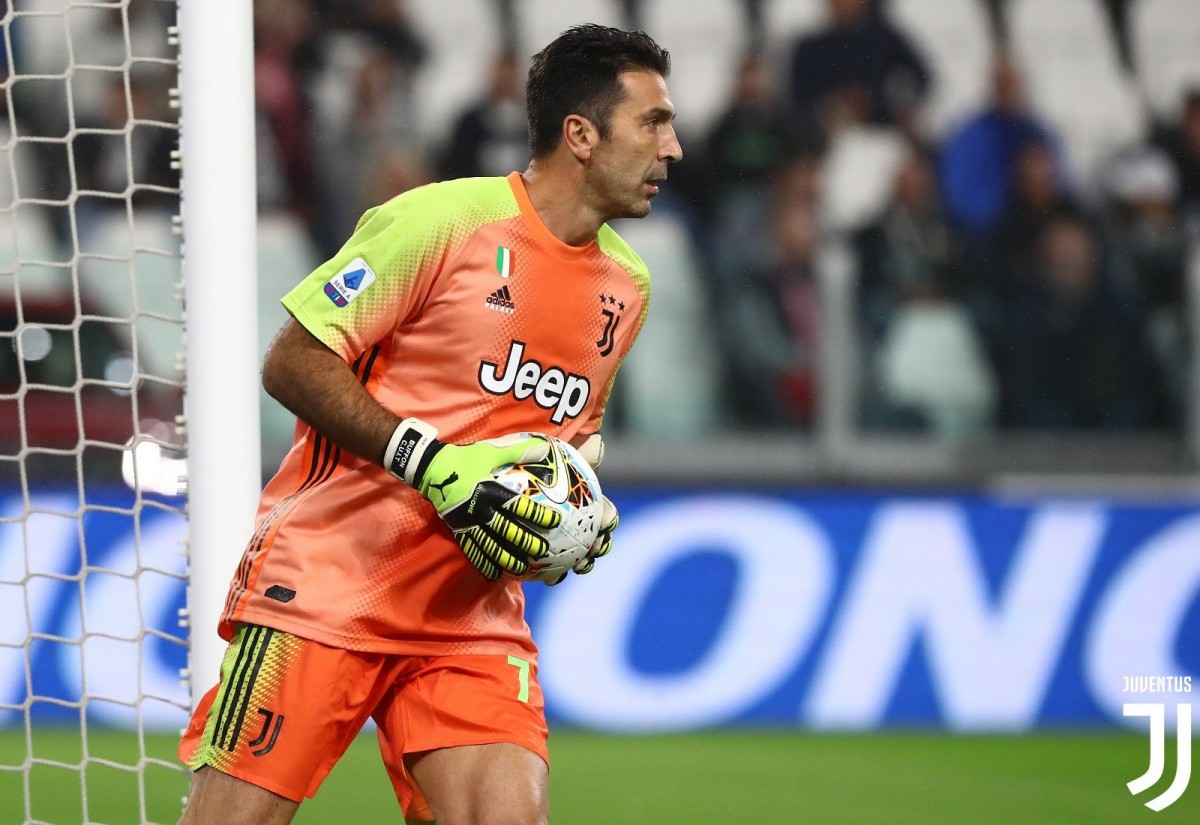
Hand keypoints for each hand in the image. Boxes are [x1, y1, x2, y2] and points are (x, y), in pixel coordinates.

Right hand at [385, 419, 561, 580]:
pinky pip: (472, 550)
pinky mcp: (458, 529)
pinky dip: (483, 562)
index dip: (537, 514)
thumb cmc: (463, 459)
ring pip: (490, 545)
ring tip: (522, 568)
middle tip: (543, 551)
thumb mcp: (490, 451)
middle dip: (526, 541)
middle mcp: (481, 510)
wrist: (429, 468)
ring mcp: (468, 522)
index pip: (519, 505)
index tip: (555, 521)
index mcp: (490, 491)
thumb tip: (544, 447)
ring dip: (507, 557)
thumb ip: (517, 451)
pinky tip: (494, 573)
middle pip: (507, 530)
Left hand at [544, 434, 617, 584]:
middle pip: (599, 538)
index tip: (604, 524)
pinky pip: (554, 570)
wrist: (510, 487)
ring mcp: (566, 541)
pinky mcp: (548, 555)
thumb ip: (577, 453)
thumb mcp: (557, 459)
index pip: (607, 512)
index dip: (610, 520)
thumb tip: (599, 441)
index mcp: (588, 503)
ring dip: (582, 564)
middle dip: (600, 547)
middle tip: (592, 549)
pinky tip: (547, 579)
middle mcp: (581, 524)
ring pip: (581, 557)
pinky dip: (553, 575)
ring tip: (575, 567)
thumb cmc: (539, 472)